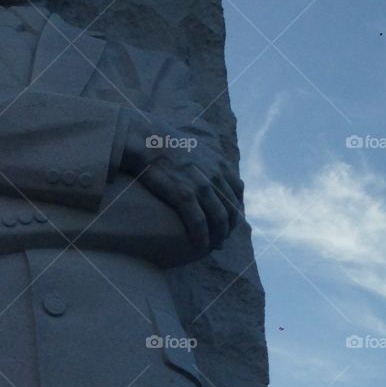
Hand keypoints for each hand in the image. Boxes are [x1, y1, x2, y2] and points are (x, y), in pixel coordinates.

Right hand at [118, 112, 242, 254]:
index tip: (228, 220)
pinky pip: (199, 223)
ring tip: (214, 247)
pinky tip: (201, 246)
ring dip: (218, 237)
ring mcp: (202, 187)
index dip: (235, 209)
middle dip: (229, 228)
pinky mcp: (184, 196)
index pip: (237, 192)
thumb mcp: (196, 146)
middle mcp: (216, 176)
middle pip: (231, 209)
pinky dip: (203, 238)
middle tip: (222, 239)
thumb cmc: (166, 141)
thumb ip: (207, 159)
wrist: (148, 139)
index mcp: (220, 164)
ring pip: (219, 219)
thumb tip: (206, 167)